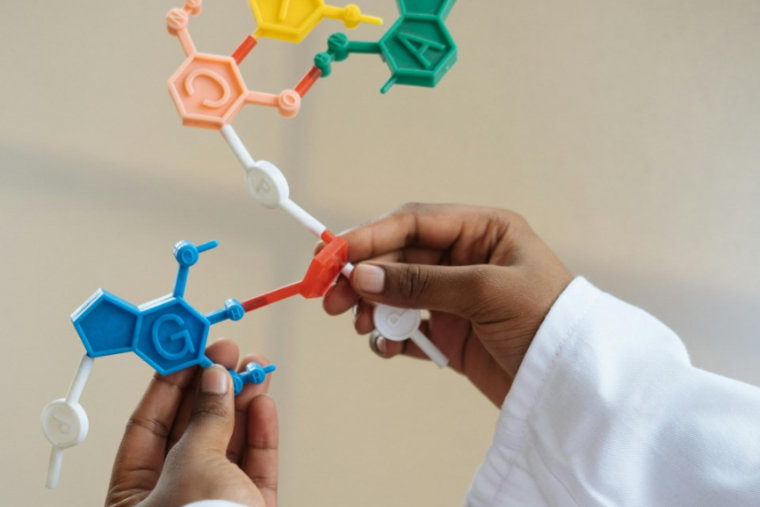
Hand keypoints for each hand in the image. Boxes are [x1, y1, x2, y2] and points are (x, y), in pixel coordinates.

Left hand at [106, 339, 277, 506]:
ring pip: (228, 443)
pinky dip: (260, 433)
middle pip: (191, 430)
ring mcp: (212, 505)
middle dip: (213, 388)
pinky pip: (253, 466)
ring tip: (256, 369)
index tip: (187, 350)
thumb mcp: (194, 466)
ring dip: (242, 403)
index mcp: (134, 497)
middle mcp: (171, 499)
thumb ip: (207, 419)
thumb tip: (215, 379)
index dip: (169, 384)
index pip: (147, 427)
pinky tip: (264, 403)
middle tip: (228, 353)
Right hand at [323, 203, 572, 406]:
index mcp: (482, 231)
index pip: (414, 222)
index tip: (334, 254)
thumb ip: (421, 283)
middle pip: (398, 258)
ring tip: (362, 326)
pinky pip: (408, 327)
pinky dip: (391, 336)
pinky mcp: (452, 333)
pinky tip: (387, 347)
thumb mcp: (485, 291)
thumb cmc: (547, 321)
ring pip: (397, 293)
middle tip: (331, 299)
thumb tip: (363, 276)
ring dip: (374, 308)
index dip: (370, 236)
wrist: (574, 385)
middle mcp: (465, 259)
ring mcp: (456, 297)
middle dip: (364, 277)